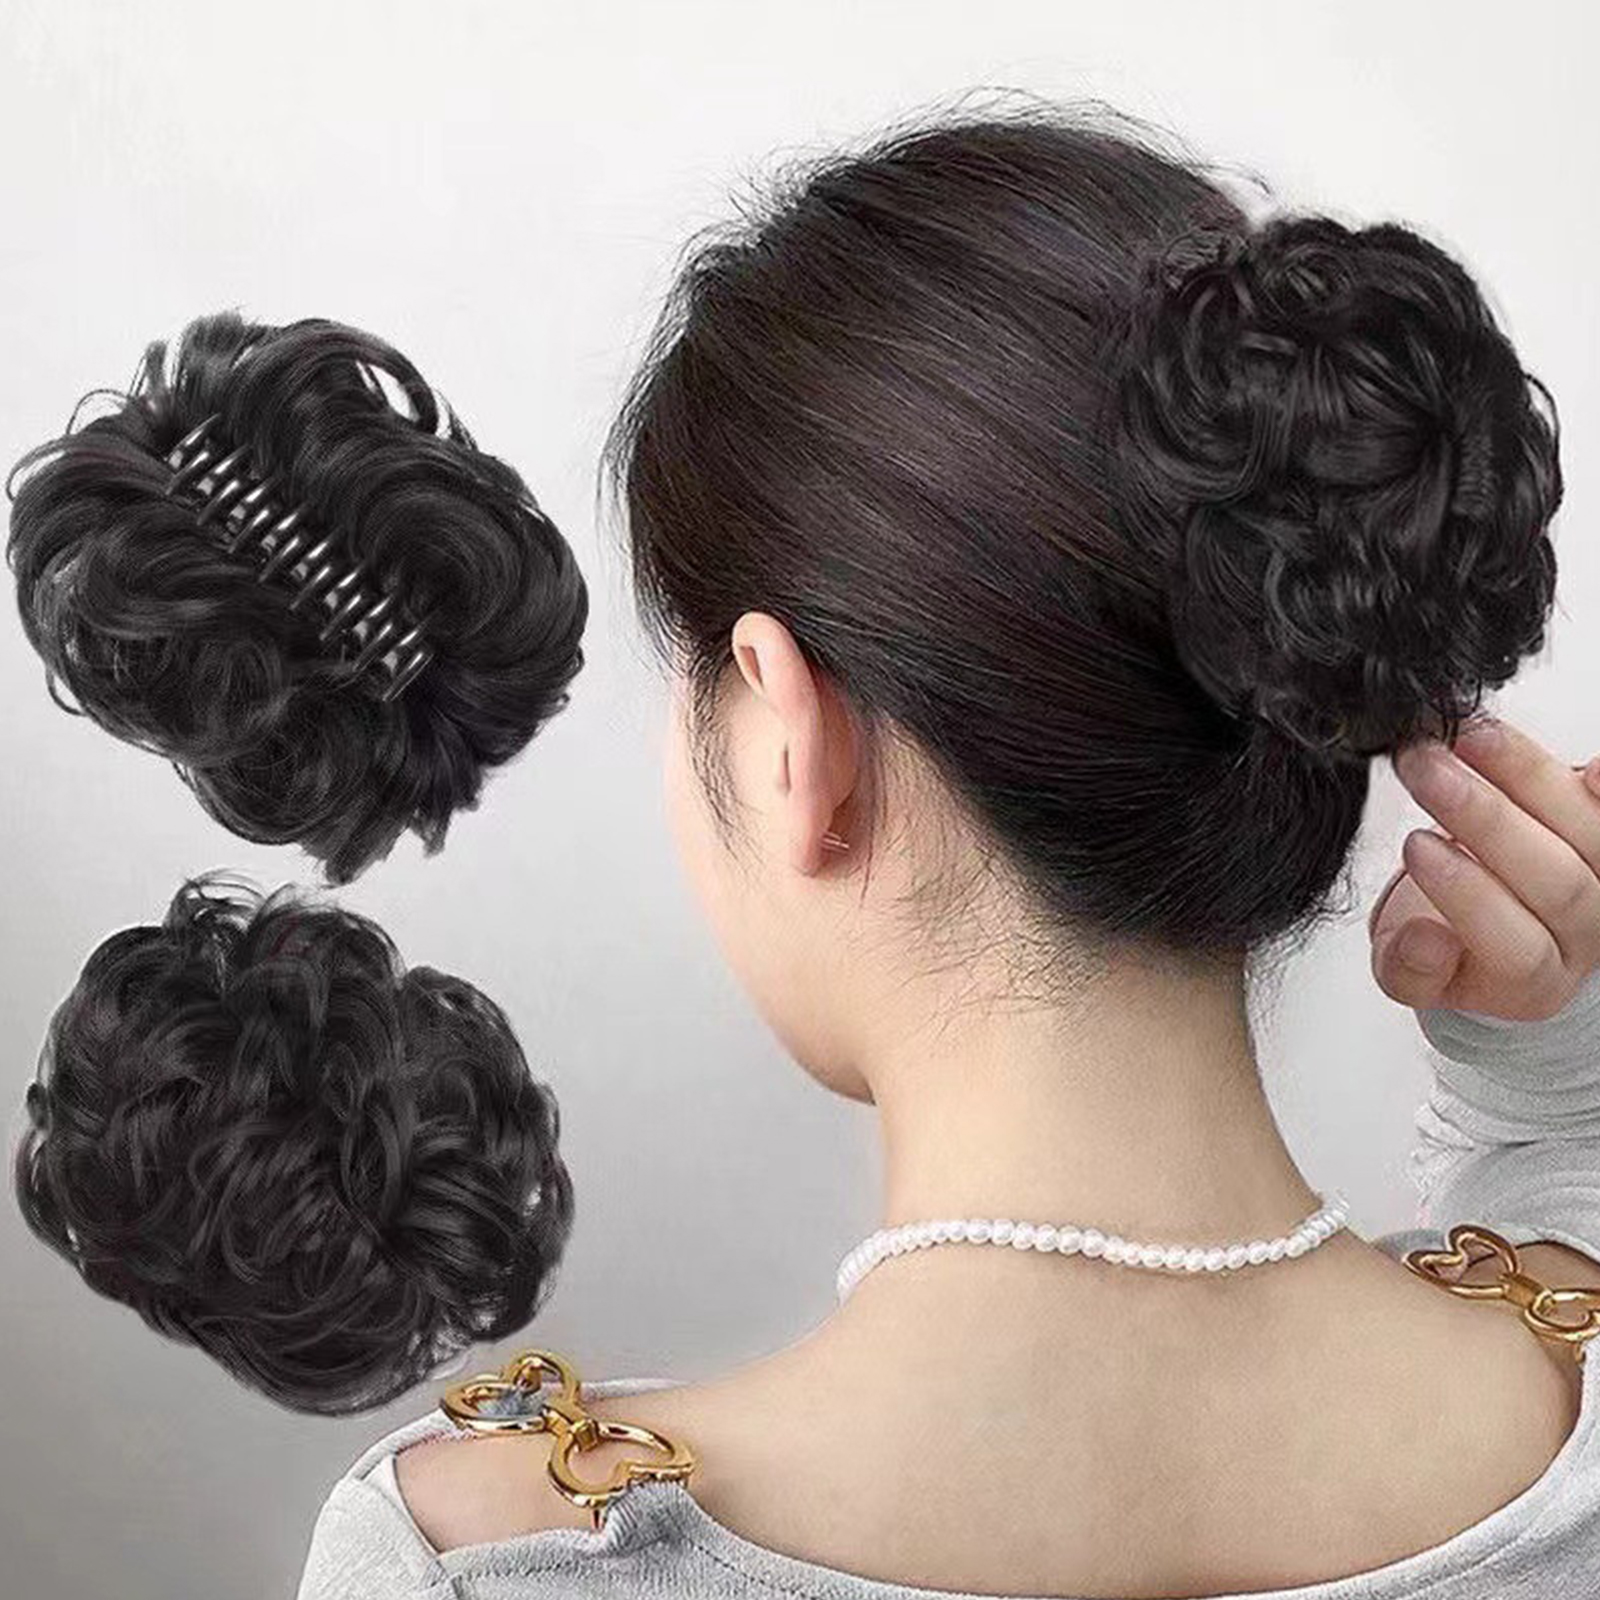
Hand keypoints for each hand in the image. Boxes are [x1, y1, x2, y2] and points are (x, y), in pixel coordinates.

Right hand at [1371, 719, 1599, 1019]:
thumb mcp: (1404, 968)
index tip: (1414, 844)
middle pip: (1556, 880)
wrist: (1477, 909)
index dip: (1466, 893)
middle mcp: (1584, 935)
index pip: (1513, 945)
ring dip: (1522, 773)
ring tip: (1462, 736)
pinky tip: (1589, 765)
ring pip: (1587, 830)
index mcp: (1530, 982)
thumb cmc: (1442, 935)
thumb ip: (1407, 967)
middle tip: (1424, 769)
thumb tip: (1425, 939)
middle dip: (1483, 817)